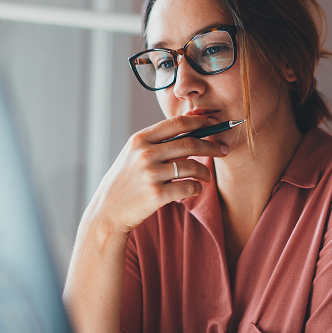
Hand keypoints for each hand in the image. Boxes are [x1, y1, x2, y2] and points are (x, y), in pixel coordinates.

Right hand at [86, 116, 228, 235]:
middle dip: (212, 146)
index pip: (177, 123)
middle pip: (190, 143)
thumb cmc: (126, 181)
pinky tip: (196, 188)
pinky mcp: (156, 195)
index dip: (200, 121)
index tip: (215, 123)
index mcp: (140, 139)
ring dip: (206, 171)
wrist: (107, 211)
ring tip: (207, 176)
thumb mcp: (134, 154)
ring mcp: (150, 174)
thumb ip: (157, 141)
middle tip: (223, 150)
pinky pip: (189, 187)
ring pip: (192, 166)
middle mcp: (145, 153)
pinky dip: (197, 188)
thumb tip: (191, 126)